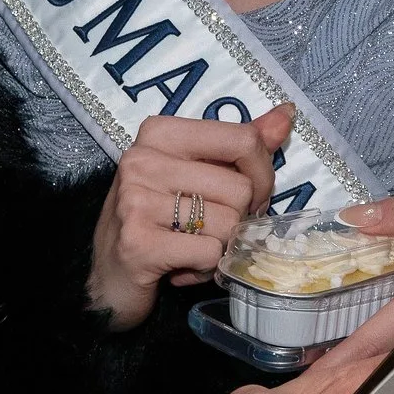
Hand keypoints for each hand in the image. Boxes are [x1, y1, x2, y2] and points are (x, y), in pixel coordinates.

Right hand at [86, 105, 291, 329]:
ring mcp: (136, 201)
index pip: (243, 139)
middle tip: (209, 229)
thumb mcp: (195, 174)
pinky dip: (205, 269)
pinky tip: (180, 267)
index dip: (261, 175)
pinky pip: (210, 254)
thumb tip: (285, 114)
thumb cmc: (157, 221)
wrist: (108, 279)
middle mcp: (142, 159)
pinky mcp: (138, 244)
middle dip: (238, 219)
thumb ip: (239, 146)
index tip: (245, 196)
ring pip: (229, 224)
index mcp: (159, 133)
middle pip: (240, 188)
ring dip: (220, 247)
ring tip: (189, 247)